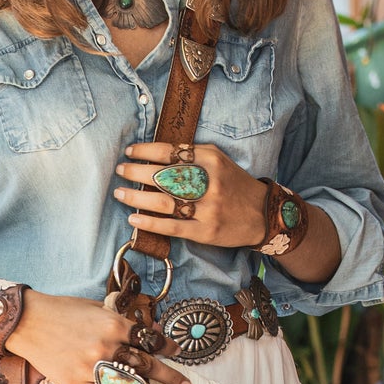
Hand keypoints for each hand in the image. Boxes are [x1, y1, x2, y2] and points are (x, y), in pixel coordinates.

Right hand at [8, 290, 190, 383]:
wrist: (27, 321)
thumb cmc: (62, 311)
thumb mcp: (97, 307)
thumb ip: (125, 320)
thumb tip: (154, 330)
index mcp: (112, 325)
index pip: (149, 340)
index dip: (168, 348)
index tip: (179, 354)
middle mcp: (105, 348)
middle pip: (146, 366)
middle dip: (170, 377)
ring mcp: (90, 369)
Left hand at [112, 142, 266, 248]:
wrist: (263, 214)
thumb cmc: (234, 184)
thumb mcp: (218, 160)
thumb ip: (192, 154)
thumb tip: (156, 152)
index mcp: (211, 160)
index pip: (171, 152)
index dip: (146, 151)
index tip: (129, 152)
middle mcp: (209, 183)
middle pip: (164, 176)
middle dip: (136, 172)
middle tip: (120, 171)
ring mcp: (207, 209)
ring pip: (164, 201)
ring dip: (137, 197)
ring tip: (120, 193)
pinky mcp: (205, 231)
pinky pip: (172, 227)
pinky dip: (150, 223)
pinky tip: (134, 218)